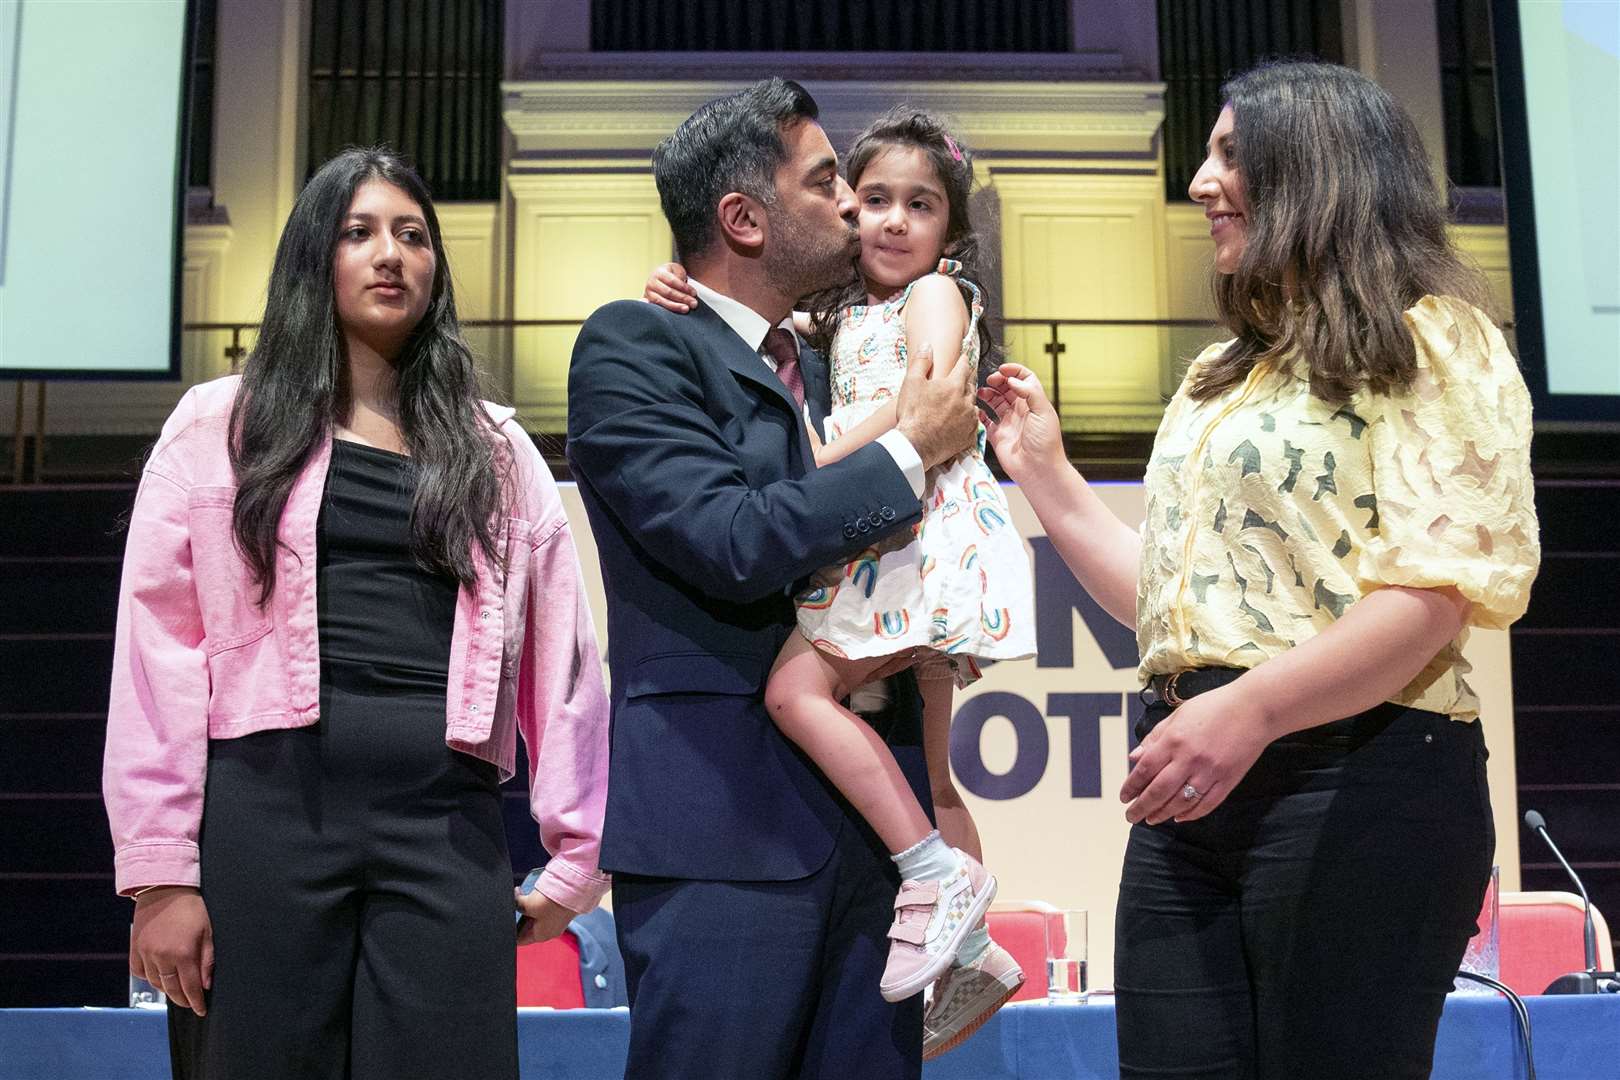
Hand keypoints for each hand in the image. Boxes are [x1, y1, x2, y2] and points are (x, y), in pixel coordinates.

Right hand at [130, 886, 212, 1015]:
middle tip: (191, 1003)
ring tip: (177, 990)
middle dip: (183, 1000)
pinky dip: (150, 978)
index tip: (201, 1010)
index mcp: (183, 953)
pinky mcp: (135, 948)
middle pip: (172, 989)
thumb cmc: (191, 907)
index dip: (196, 1002)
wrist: (165, 887)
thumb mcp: (208, 931)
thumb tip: (206, 984)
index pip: (190, 987)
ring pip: (156, 983)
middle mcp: (161, 957)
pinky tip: (159, 977)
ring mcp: (145, 953)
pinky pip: (140, 972)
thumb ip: (207, 960)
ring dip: (167, 989)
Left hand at [515, 887, 576, 944]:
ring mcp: (555, 922)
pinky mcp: (560, 912)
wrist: (574, 890)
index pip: (520, 940)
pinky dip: (537, 903)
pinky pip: (543, 910)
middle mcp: (548, 932)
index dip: (510, 932)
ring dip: (528, 907)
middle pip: (527, 927)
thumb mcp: (528, 904)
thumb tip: (514, 899)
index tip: (504, 921)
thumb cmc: (552, 902)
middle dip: (519, 916)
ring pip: (535, 917)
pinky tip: (535, 894)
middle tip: (513, 905)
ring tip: (524, 897)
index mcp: (540, 936)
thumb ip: (517, 904)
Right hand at [643, 262, 694, 311]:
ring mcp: (648, 294)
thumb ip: (679, 275)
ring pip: (662, 302)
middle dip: (682, 298)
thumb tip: (682, 286)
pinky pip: (657, 308)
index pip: (672, 281)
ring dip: (675, 306)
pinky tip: (673, 315)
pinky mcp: (649, 303)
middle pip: (668, 292)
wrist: (659, 279)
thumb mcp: (676, 270)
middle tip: (694, 304)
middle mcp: (651, 283)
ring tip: (686, 309)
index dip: (684, 287)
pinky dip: (666, 311)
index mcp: (659, 273)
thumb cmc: (670, 275)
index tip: (694, 293)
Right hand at [895, 342, 978, 469]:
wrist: (915, 445)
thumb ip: (921, 361)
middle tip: (962, 379)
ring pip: (973, 405)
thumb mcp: (912, 382)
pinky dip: (968, 420)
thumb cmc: (912, 413)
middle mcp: (966, 401)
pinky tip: (961, 421)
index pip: (964, 366)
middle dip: (966, 381)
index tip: (963, 357)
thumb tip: (927, 346)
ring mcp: (969, 419)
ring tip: (960, 402)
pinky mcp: (969, 436)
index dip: (963, 360)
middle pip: (970, 385)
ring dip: (967, 401)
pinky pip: (973, 424)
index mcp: (954, 385)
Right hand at [979, 363, 1066, 483]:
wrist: (1038, 469)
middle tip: (990, 380)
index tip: (1002, 369)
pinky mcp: (997, 436)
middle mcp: (1020, 411)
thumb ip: (1029, 392)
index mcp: (1033, 403)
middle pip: (1007, 388)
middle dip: (997, 381)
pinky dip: (979, 414)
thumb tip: (1013, 380)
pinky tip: (977, 409)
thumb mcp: (1043, 411)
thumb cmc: (1046, 443)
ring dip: (987, 394)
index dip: (1013, 371)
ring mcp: (1008, 422)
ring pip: (994, 402)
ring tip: (981, 392)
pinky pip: (985, 421)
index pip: (1024, 379)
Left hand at [1119, 685, 1271, 824]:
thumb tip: (1134, 757)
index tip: (1124, 797)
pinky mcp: (1228, 781)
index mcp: (1174, 740)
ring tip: (1151, 819)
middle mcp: (1189, 759)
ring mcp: (1210, 772)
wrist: (1254, 709)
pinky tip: (1179, 817)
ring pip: (1180, 802)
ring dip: (1162, 814)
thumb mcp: (1178, 715)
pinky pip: (1206, 804)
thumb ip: (1155, 738)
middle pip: (1159, 791)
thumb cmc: (1214, 707)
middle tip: (1131, 817)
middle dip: (1141, 807)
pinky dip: (1191, 814)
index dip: (1131, 786)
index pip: (1145, 770)